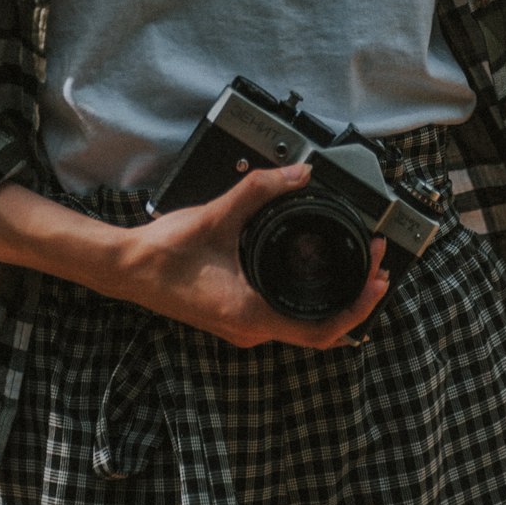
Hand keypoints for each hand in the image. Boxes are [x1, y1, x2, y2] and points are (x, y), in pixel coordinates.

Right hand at [119, 163, 389, 349]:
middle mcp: (251, 329)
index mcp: (251, 314)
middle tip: (378, 265)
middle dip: (355, 300)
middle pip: (321, 330)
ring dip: (335, 301)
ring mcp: (244, 325)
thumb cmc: (164, 254)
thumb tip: (299, 174)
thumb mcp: (217, 216)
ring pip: (304, 326)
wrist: (127, 269)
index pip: (322, 329)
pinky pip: (286, 316)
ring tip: (357, 268)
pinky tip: (317, 274)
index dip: (358, 307)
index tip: (378, 279)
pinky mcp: (237, 315)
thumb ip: (260, 191)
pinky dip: (311, 300)